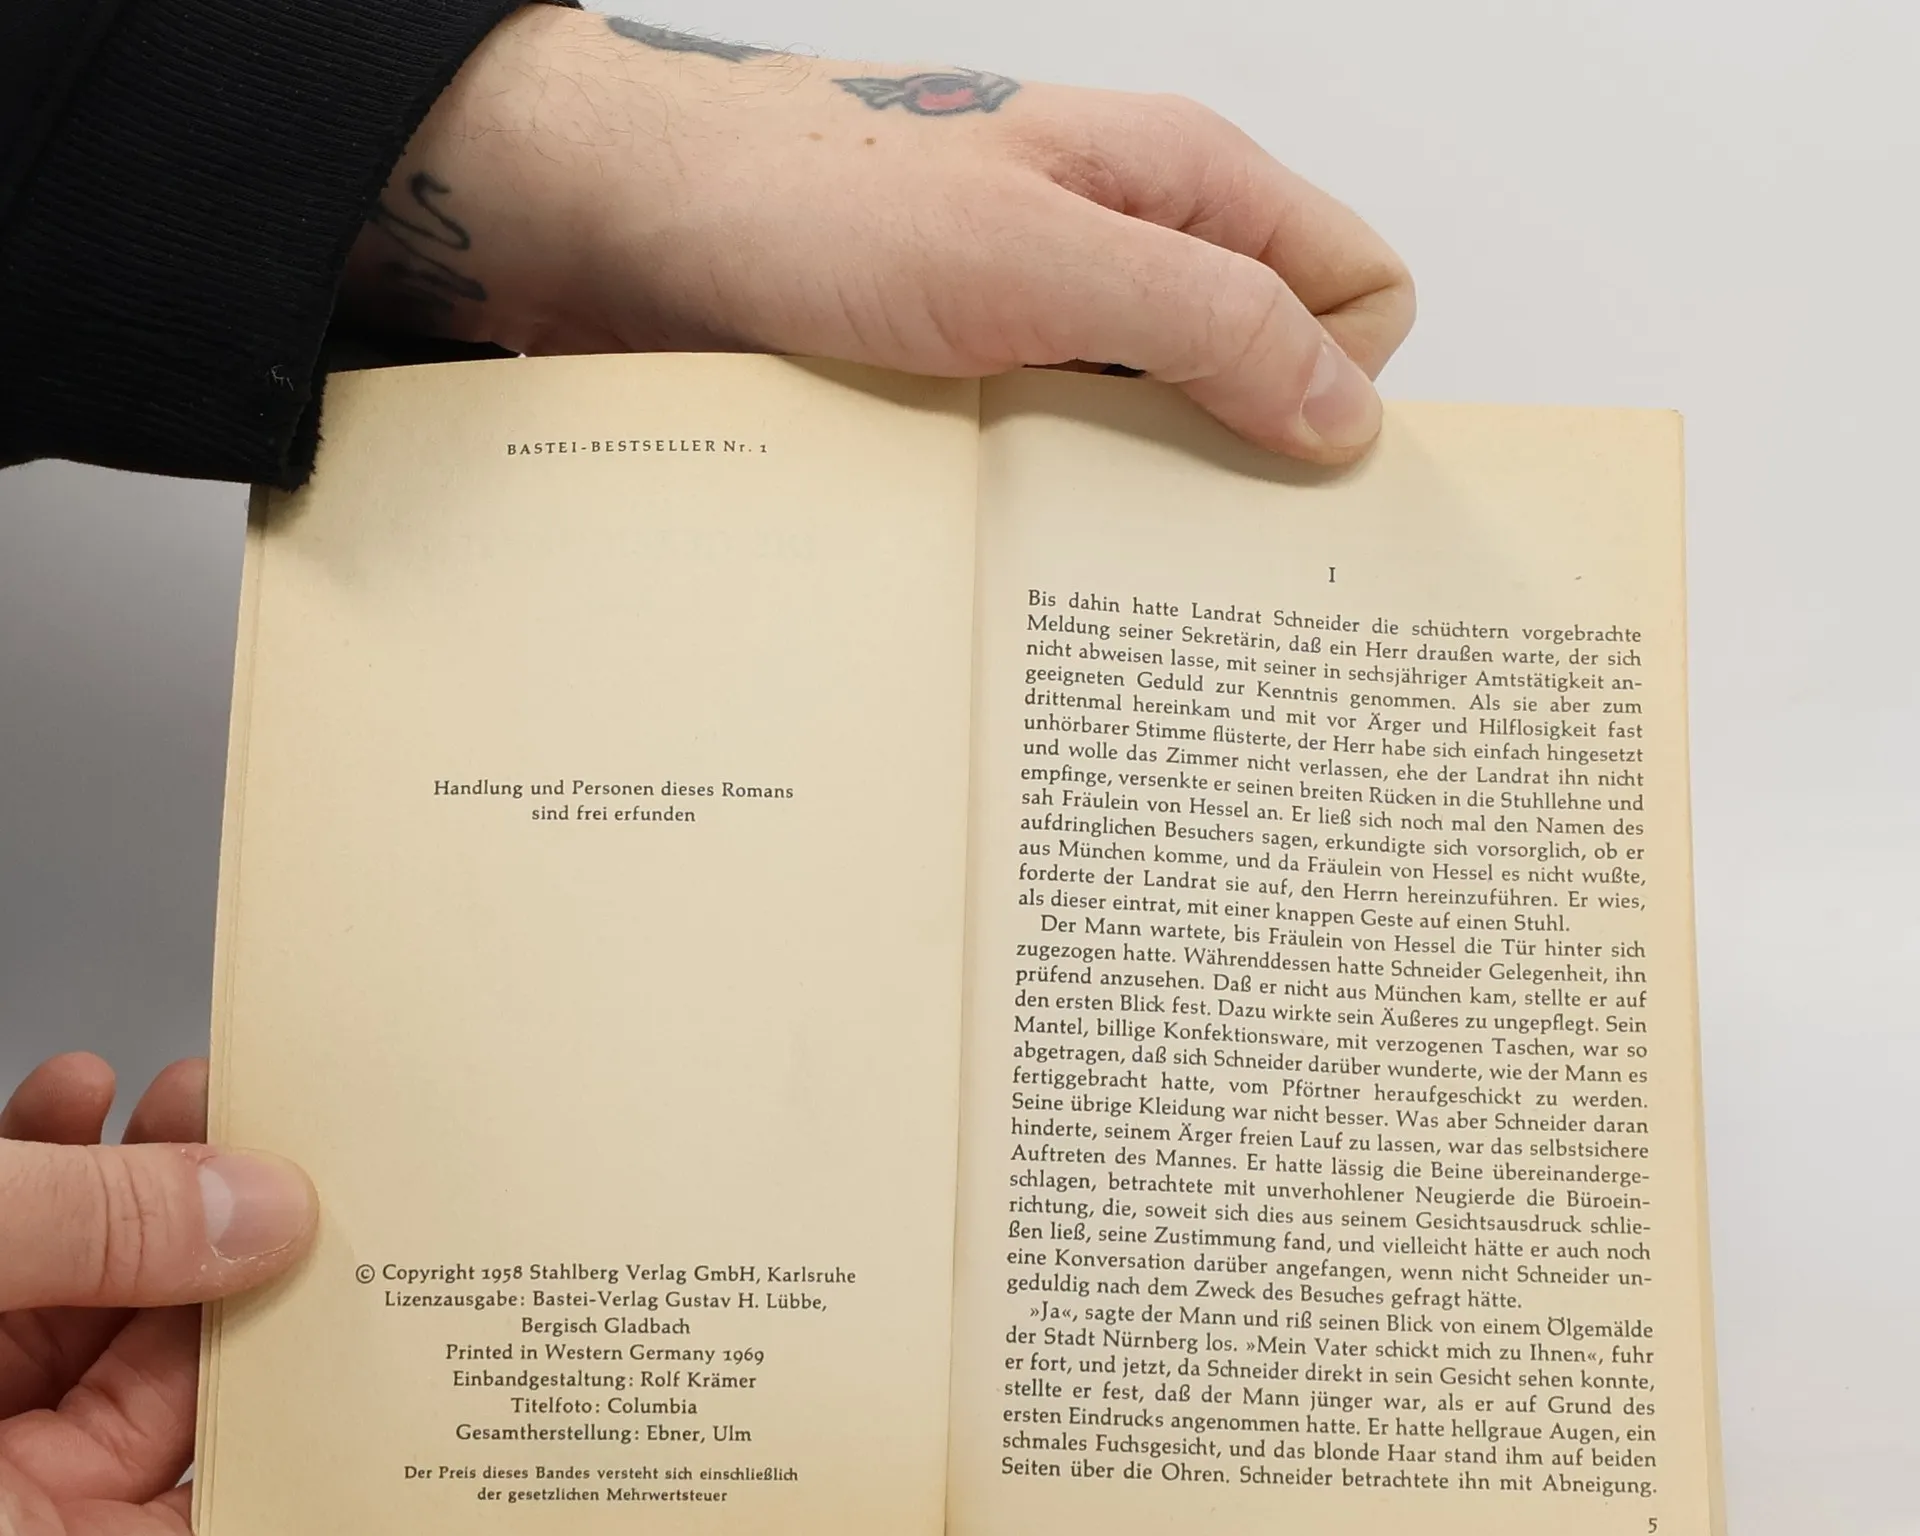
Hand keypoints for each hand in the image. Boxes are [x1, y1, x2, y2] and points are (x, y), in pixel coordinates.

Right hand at [0, 1054, 315, 1535]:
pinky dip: (36, 1178)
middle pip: (148, 1408)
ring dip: (137, 1197)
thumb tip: (264, 1209)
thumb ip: (97, 1238)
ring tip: (197, 1098)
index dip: (297, 1475)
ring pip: (76, 1320)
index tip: (381, 1367)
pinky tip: (76, 1095)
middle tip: (298, 1160)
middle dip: (226, 1264)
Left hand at [344, 8, 1413, 461]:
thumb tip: (1344, 413)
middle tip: (1186, 557)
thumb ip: (1208, 322)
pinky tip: (1017, 553)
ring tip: (1084, 564)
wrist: (624, 220)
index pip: (1359, 293)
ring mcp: (1049, 325)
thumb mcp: (1037, 257)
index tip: (1281, 478)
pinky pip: (1064, 467)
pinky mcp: (976, 387)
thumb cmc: (808, 200)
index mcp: (1179, 184)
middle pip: (1264, 377)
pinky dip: (1057, 514)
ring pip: (1162, 436)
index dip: (1342, 386)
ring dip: (1140, 506)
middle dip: (1247, 466)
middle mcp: (1127, 250)